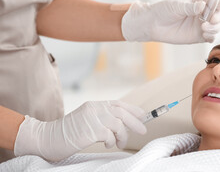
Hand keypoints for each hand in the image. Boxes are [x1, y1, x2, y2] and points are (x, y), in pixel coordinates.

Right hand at [14, 100, 145, 160]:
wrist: (47, 139)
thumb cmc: (68, 133)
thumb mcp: (87, 120)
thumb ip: (102, 118)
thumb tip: (124, 124)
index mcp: (94, 105)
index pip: (118, 104)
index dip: (132, 109)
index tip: (143, 115)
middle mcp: (94, 109)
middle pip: (122, 112)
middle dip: (135, 122)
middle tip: (143, 130)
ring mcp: (92, 119)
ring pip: (118, 124)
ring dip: (123, 136)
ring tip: (119, 143)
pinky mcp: (90, 130)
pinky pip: (109, 136)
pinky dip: (112, 141)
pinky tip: (108, 145)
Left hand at [121, 0, 219, 43]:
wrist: (153, 24)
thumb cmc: (163, 10)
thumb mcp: (177, 6)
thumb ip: (191, 7)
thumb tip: (203, 6)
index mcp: (199, 2)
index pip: (215, 1)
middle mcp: (202, 14)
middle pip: (219, 15)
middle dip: (219, 17)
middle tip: (211, 19)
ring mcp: (201, 25)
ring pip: (217, 27)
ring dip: (215, 27)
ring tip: (204, 28)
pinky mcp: (198, 36)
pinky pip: (210, 37)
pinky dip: (211, 36)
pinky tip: (205, 35)